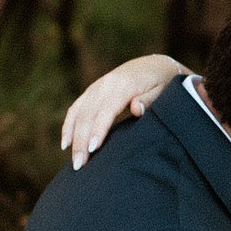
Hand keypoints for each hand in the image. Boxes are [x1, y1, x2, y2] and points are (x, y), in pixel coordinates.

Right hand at [63, 53, 179, 168]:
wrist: (155, 65)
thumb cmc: (162, 82)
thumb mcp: (164, 90)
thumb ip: (150, 100)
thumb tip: (136, 108)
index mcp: (123, 85)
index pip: (106, 110)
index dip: (98, 130)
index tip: (93, 149)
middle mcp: (105, 84)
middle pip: (88, 114)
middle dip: (81, 141)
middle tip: (79, 165)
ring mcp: (96, 87)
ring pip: (78, 113)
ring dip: (73, 138)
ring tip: (75, 162)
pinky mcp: (91, 91)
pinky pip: (75, 109)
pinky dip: (68, 126)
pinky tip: (66, 144)